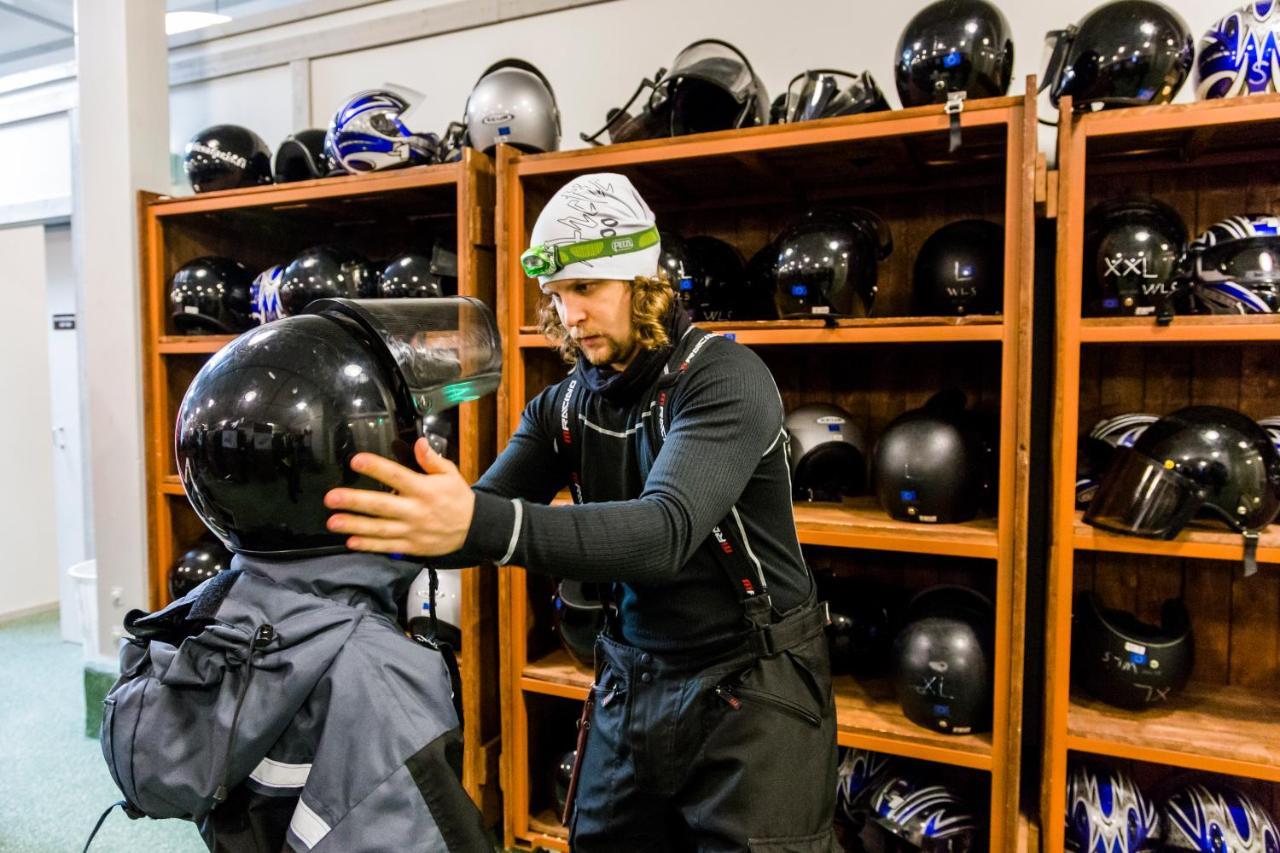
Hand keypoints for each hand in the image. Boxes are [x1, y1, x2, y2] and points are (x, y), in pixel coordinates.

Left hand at [324, 438, 475, 556]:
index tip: (356, 461)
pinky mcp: (411, 546)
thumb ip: (432, 460)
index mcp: (423, 489)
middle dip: (355, 502)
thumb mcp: (450, 474)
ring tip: (333, 521)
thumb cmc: (458, 498)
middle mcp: (415, 510)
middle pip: (381, 506)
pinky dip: (368, 545)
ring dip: (355, 525)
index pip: (396, 476)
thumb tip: (419, 443)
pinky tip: (350, 542)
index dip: (376, 468)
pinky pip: (387, 546)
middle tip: (332, 498)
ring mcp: (412, 530)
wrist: (474, 528)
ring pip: (379, 529)